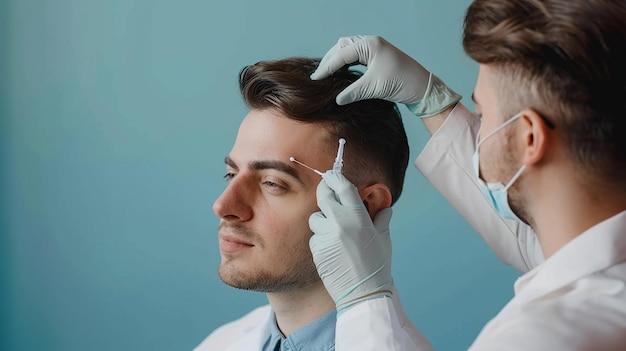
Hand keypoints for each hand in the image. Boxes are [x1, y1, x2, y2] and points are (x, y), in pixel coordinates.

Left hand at [309, 170, 392, 311]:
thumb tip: (384, 207)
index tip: (332, 174)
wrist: (363, 293)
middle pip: (324, 195)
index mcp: (358, 216)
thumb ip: (381, 218)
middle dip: (324, 191)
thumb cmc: (377, 265)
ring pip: (316, 218)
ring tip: (337, 235)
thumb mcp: (383, 238)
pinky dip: (322, 240)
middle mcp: (340, 223)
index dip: (335, 177)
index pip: (342, 186)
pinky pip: (315, 237)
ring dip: (323, 222)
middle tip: (327, 191)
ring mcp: (326, 236)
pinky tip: (334, 251)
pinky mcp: (317, 248)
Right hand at [311, 35, 460, 116]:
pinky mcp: (378, 58)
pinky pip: (357, 57)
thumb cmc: (401, 83)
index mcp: (370, 44)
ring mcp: (375, 49)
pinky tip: (341, 73)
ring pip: (349, 50)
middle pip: (343, 47)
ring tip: (327, 74)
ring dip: (337, 60)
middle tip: (319, 76)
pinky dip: (346, 64)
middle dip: (330, 60)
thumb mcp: (373, 88)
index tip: (316, 78)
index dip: (328, 66)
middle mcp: (372, 43)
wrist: (423, 88)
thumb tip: (337, 99)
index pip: (342, 53)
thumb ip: (352, 92)